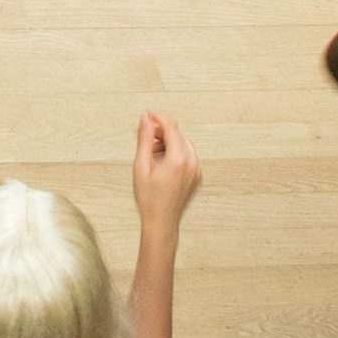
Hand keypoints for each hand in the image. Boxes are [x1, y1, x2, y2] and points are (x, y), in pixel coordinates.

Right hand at [130, 107, 200, 225]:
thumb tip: (145, 119)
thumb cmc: (149, 199)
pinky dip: (174, 152)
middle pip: (177, 134)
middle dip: (160, 131)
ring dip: (166, 142)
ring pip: (182, 144)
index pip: (171, 127)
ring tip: (149, 151)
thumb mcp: (141, 166)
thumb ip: (144, 139)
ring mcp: (196, 171)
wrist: (161, 222)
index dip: (157, 117)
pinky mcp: (196, 177)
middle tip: (143, 134)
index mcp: (179, 159)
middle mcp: (192, 163)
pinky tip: (159, 161)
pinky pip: (187, 156)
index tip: (146, 114)